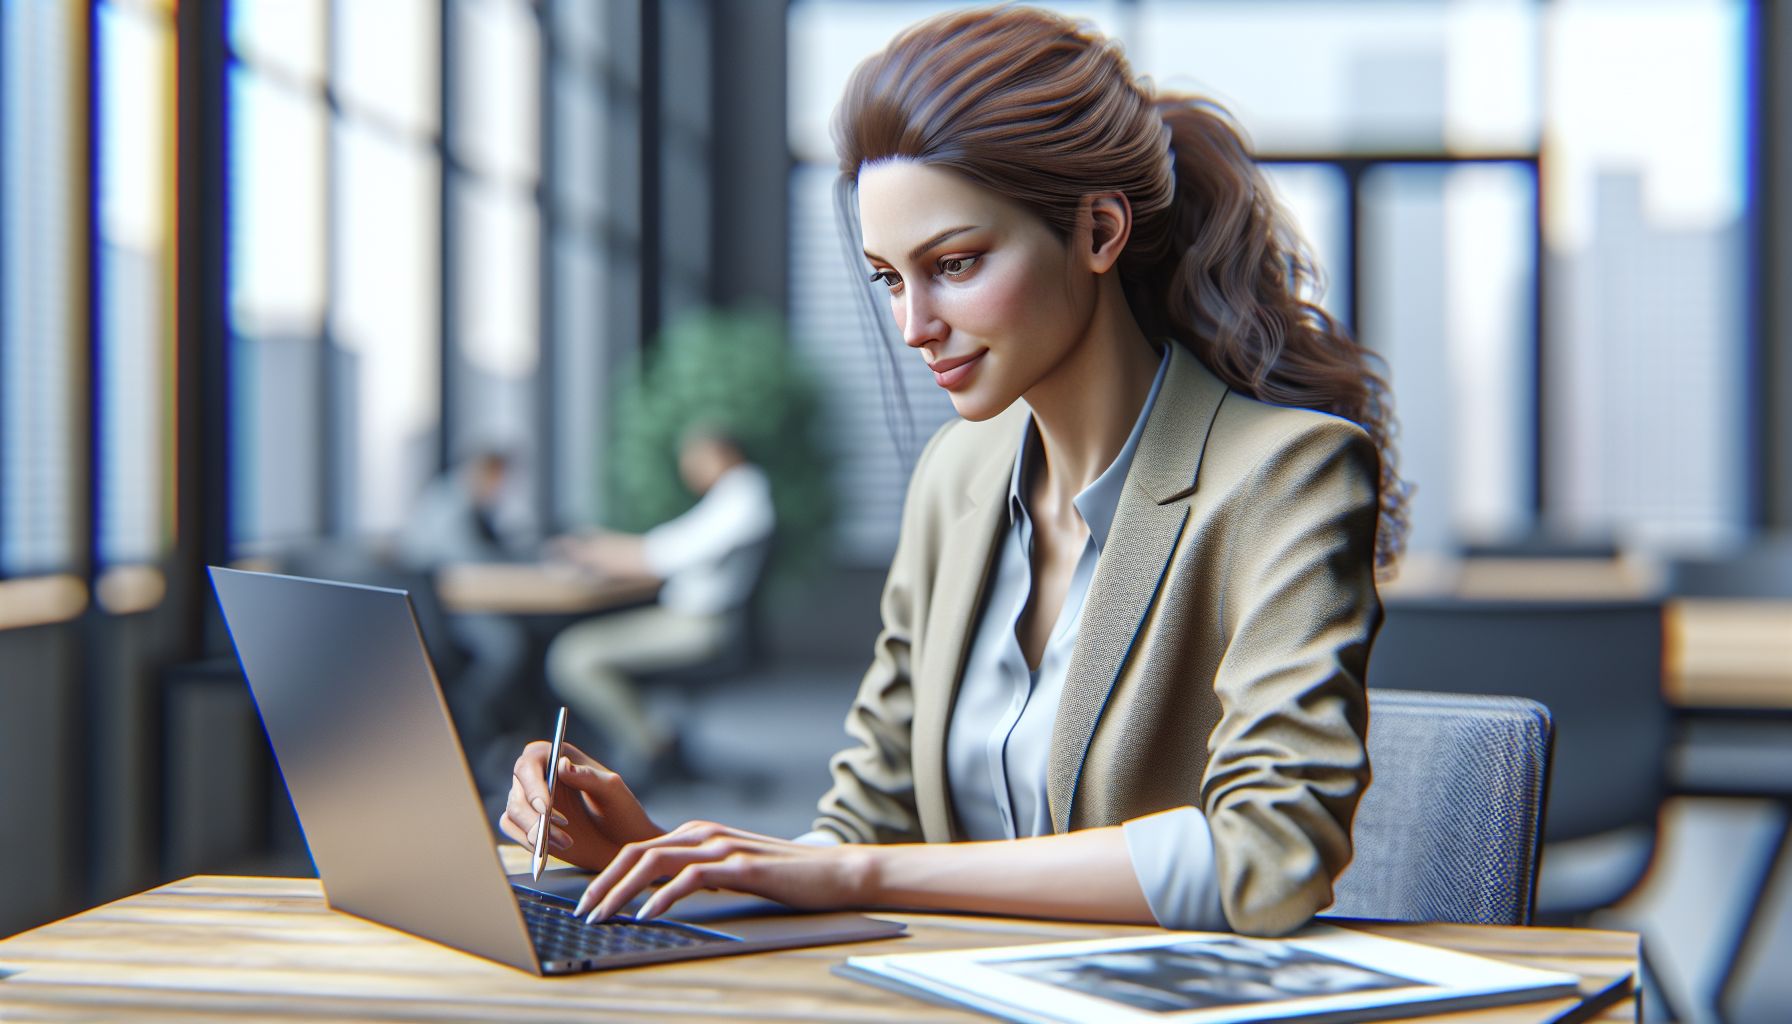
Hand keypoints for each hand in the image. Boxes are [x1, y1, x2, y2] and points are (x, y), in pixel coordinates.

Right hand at [498, 740, 664, 871]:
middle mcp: (539, 775)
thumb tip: (563, 765)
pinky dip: (527, 841)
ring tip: (566, 842)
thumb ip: (588, 776)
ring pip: (513, 812)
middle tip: (557, 832)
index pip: (531, 761)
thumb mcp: (612, 791)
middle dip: (533, 816)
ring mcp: (531, 799)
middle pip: (518, 790)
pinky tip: (550, 848)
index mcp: (558, 756)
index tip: (545, 807)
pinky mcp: (527, 822)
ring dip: (534, 831)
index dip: (533, 783)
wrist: (622, 843)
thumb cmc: (621, 811)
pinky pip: (512, 829)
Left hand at [575, 820, 872, 922]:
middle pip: (637, 853)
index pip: (639, 850)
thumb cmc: (786, 876)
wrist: (836, 872)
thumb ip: (700, 873)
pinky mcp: (740, 866)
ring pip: (655, 863)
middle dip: (603, 883)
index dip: (607, 875)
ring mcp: (722, 847)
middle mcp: (705, 833)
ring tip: (603, 916)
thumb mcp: (734, 870)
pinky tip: (646, 916)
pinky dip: (662, 898)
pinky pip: (689, 879)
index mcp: (700, 833)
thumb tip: (662, 895)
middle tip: (582, 912)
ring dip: (622, 891)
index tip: (588, 901)